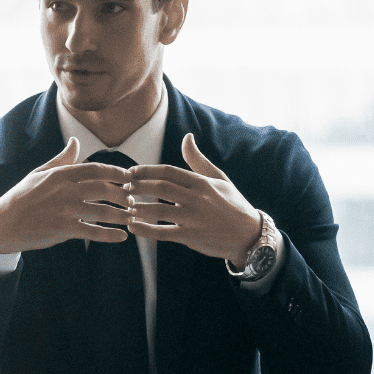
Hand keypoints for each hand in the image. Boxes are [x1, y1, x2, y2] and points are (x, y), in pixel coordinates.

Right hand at [0, 138, 135, 254]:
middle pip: (103, 189)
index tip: (130, 177)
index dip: (116, 173)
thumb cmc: (22, 196)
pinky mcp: (62, 230)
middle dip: (122, 194)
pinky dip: (110, 235)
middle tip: (132, 199)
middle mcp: (64, 191)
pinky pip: (92, 232)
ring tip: (132, 217)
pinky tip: (122, 236)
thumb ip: (62, 159)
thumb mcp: (40, 174)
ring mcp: (64, 211)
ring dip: (121, 214)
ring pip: (102, 211)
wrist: (3, 223)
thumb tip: (75, 141)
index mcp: (60, 175)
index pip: (95, 169)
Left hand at [123, 135, 263, 263]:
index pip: (168, 172)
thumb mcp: (219, 178)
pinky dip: (145, 230)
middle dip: (138, 187)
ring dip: (139, 208)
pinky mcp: (192, 236)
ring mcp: (194, 218)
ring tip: (126, 207)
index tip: (131, 172)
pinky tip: (133, 227)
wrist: (249, 234)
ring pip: (159, 210)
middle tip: (124, 188)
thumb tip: (187, 137)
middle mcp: (197, 198)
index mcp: (201, 182)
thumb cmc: (232, 204)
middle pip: (160, 188)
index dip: (146, 171)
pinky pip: (163, 232)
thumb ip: (198, 160)